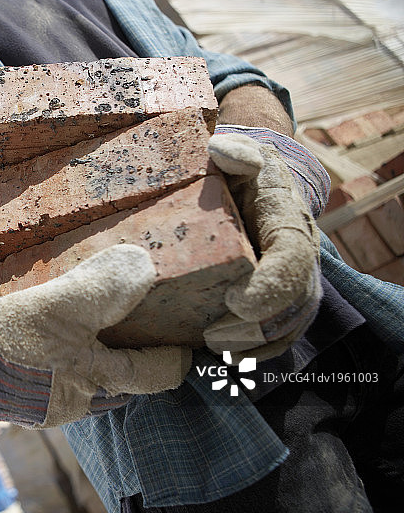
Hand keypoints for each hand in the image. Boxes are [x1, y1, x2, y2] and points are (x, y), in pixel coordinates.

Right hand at [0, 244, 190, 427]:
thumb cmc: (6, 336)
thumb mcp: (60, 304)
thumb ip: (104, 286)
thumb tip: (143, 266)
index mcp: (92, 381)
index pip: (153, 375)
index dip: (174, 359)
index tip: (184, 344)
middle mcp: (76, 400)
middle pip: (121, 383)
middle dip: (131, 359)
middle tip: (136, 330)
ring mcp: (48, 403)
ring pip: (89, 382)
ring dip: (97, 360)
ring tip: (92, 329)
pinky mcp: (23, 396)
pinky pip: (59, 379)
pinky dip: (66, 360)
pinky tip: (54, 338)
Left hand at [204, 130, 321, 360]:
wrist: (255, 187)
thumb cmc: (241, 171)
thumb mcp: (239, 154)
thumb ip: (234, 151)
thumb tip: (221, 150)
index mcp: (289, 224)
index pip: (292, 261)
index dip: (270, 287)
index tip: (234, 301)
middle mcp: (300, 259)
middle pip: (292, 305)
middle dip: (255, 328)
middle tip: (213, 336)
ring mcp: (294, 284)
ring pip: (287, 328)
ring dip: (253, 347)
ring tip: (213, 351)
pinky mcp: (279, 302)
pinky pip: (276, 338)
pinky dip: (253, 355)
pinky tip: (221, 362)